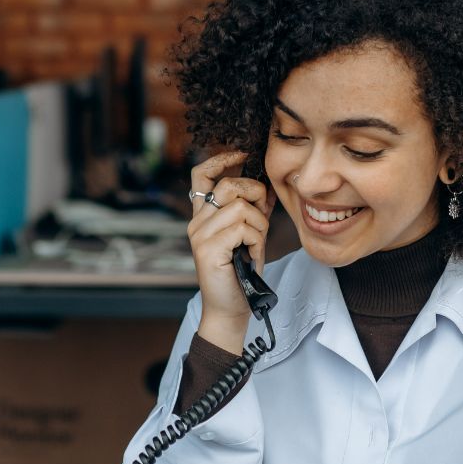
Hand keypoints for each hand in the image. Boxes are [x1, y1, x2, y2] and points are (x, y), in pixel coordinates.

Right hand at [187, 149, 274, 350]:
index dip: (220, 159)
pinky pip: (242, 228)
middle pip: (229, 185)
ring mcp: (199, 236)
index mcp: (203, 216)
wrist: (231, 309)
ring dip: (259, 225)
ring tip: (256, 244)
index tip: (241, 154)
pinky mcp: (208, 250)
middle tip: (262, 218)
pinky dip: (256, 240)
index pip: (201, 175)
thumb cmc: (242, 273)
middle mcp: (196, 222)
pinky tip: (251, 255)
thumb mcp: (251, 235)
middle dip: (254, 194)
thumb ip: (254, 210)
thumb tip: (266, 186)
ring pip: (240, 207)